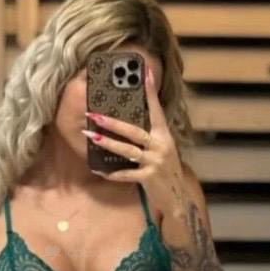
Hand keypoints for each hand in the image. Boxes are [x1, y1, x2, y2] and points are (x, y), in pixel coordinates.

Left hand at [83, 64, 185, 214]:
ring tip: (92, 137)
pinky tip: (100, 170)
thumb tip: (129, 124)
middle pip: (134, 130)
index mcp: (164, 136)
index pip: (156, 110)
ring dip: (108, 143)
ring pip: (127, 150)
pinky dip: (113, 173)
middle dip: (112, 122)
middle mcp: (161, 146)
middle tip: (94, 114)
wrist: (177, 197)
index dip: (150, 92)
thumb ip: (150, 137)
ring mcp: (155, 162)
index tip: (145, 73)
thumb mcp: (162, 150)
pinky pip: (126, 174)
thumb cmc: (165, 172)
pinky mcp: (149, 178)